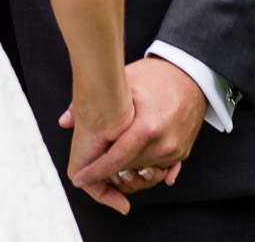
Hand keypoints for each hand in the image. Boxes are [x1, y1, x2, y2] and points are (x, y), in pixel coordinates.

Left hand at [64, 56, 204, 198]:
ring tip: (112, 166)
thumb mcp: (123, 82)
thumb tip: (64, 122)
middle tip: (92, 169)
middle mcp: (164, 144)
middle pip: (128, 170)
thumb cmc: (155, 76)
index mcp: (147, 128)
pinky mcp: (183, 152)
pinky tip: (135, 168)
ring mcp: (175, 150)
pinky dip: (147, 170)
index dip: (95, 173)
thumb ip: (92, 104)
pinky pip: (162, 171)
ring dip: (128, 172)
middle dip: (110, 173)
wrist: (190, 73)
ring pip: (144, 173)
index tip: (79, 179)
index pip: (115, 161)